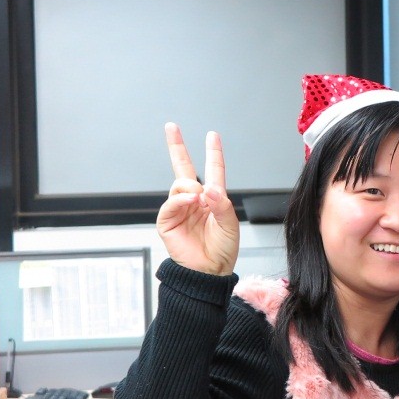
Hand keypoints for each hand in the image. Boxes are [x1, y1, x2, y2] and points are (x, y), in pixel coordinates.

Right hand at [156, 122, 239, 275]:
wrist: (209, 271)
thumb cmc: (222, 249)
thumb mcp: (230, 225)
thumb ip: (222, 205)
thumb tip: (208, 188)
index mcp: (213, 199)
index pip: (213, 170)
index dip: (213, 153)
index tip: (213, 135)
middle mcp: (195, 200)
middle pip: (184, 168)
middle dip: (177, 147)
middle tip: (171, 127)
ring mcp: (180, 209)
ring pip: (180, 184)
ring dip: (190, 187)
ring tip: (199, 199)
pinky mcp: (168, 221)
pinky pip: (171, 202)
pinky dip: (180, 199)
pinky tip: (190, 202)